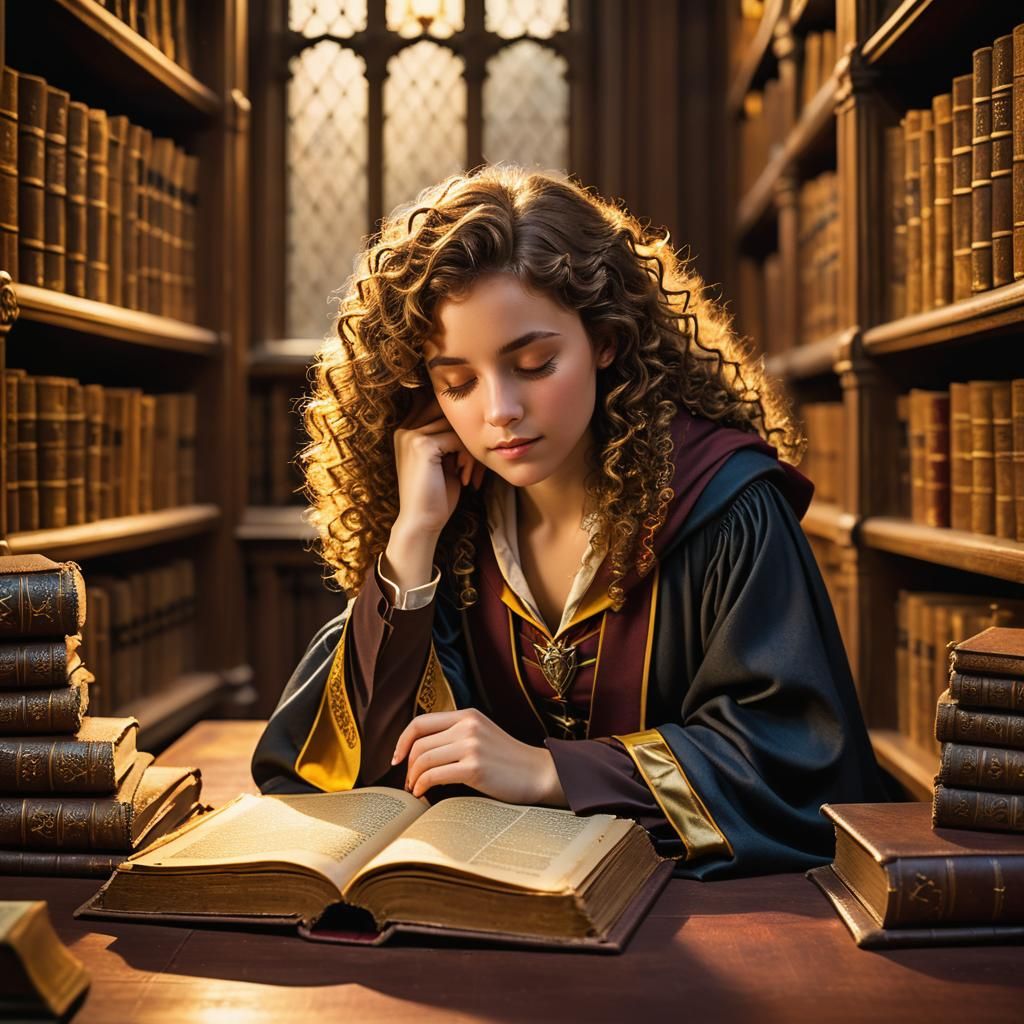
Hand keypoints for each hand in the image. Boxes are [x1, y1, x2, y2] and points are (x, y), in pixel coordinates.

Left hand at [391, 708, 567, 806]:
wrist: (538, 773)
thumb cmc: (508, 761)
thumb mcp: (481, 735)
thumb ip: (456, 735)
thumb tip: (419, 751)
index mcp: (467, 715)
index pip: (420, 721)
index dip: (402, 740)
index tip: (396, 758)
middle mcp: (467, 726)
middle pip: (419, 743)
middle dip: (407, 765)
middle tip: (408, 781)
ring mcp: (471, 745)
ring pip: (423, 759)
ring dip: (413, 778)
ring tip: (416, 789)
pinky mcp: (474, 767)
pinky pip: (434, 775)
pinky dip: (422, 785)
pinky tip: (424, 793)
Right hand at [392, 390, 486, 537]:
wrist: (421, 523)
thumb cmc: (436, 496)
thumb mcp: (443, 461)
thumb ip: (449, 439)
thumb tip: (473, 419)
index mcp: (406, 431)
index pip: (438, 410)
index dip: (459, 428)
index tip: (467, 456)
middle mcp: (405, 429)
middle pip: (448, 414)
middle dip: (465, 436)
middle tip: (471, 464)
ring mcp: (411, 435)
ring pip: (455, 426)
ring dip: (469, 448)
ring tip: (468, 472)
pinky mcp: (422, 444)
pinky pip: (457, 439)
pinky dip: (467, 457)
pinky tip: (465, 477)